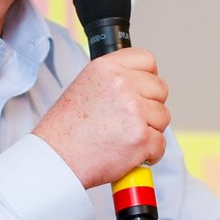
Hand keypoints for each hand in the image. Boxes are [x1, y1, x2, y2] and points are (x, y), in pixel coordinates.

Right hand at [34, 47, 169, 189]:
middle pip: (160, 88)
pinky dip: (149, 152)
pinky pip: (160, 143)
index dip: (147, 78)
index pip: (146, 60)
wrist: (56, 159)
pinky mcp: (141, 138)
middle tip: (129, 119)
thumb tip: (140, 83)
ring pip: (163, 117)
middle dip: (150, 106)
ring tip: (124, 137)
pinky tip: (129, 152)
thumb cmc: (66, 129)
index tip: (140, 91)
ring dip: (150, 130)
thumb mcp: (85, 85)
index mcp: (107, 68)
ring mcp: (134, 111)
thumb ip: (114, 79)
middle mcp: (122, 85)